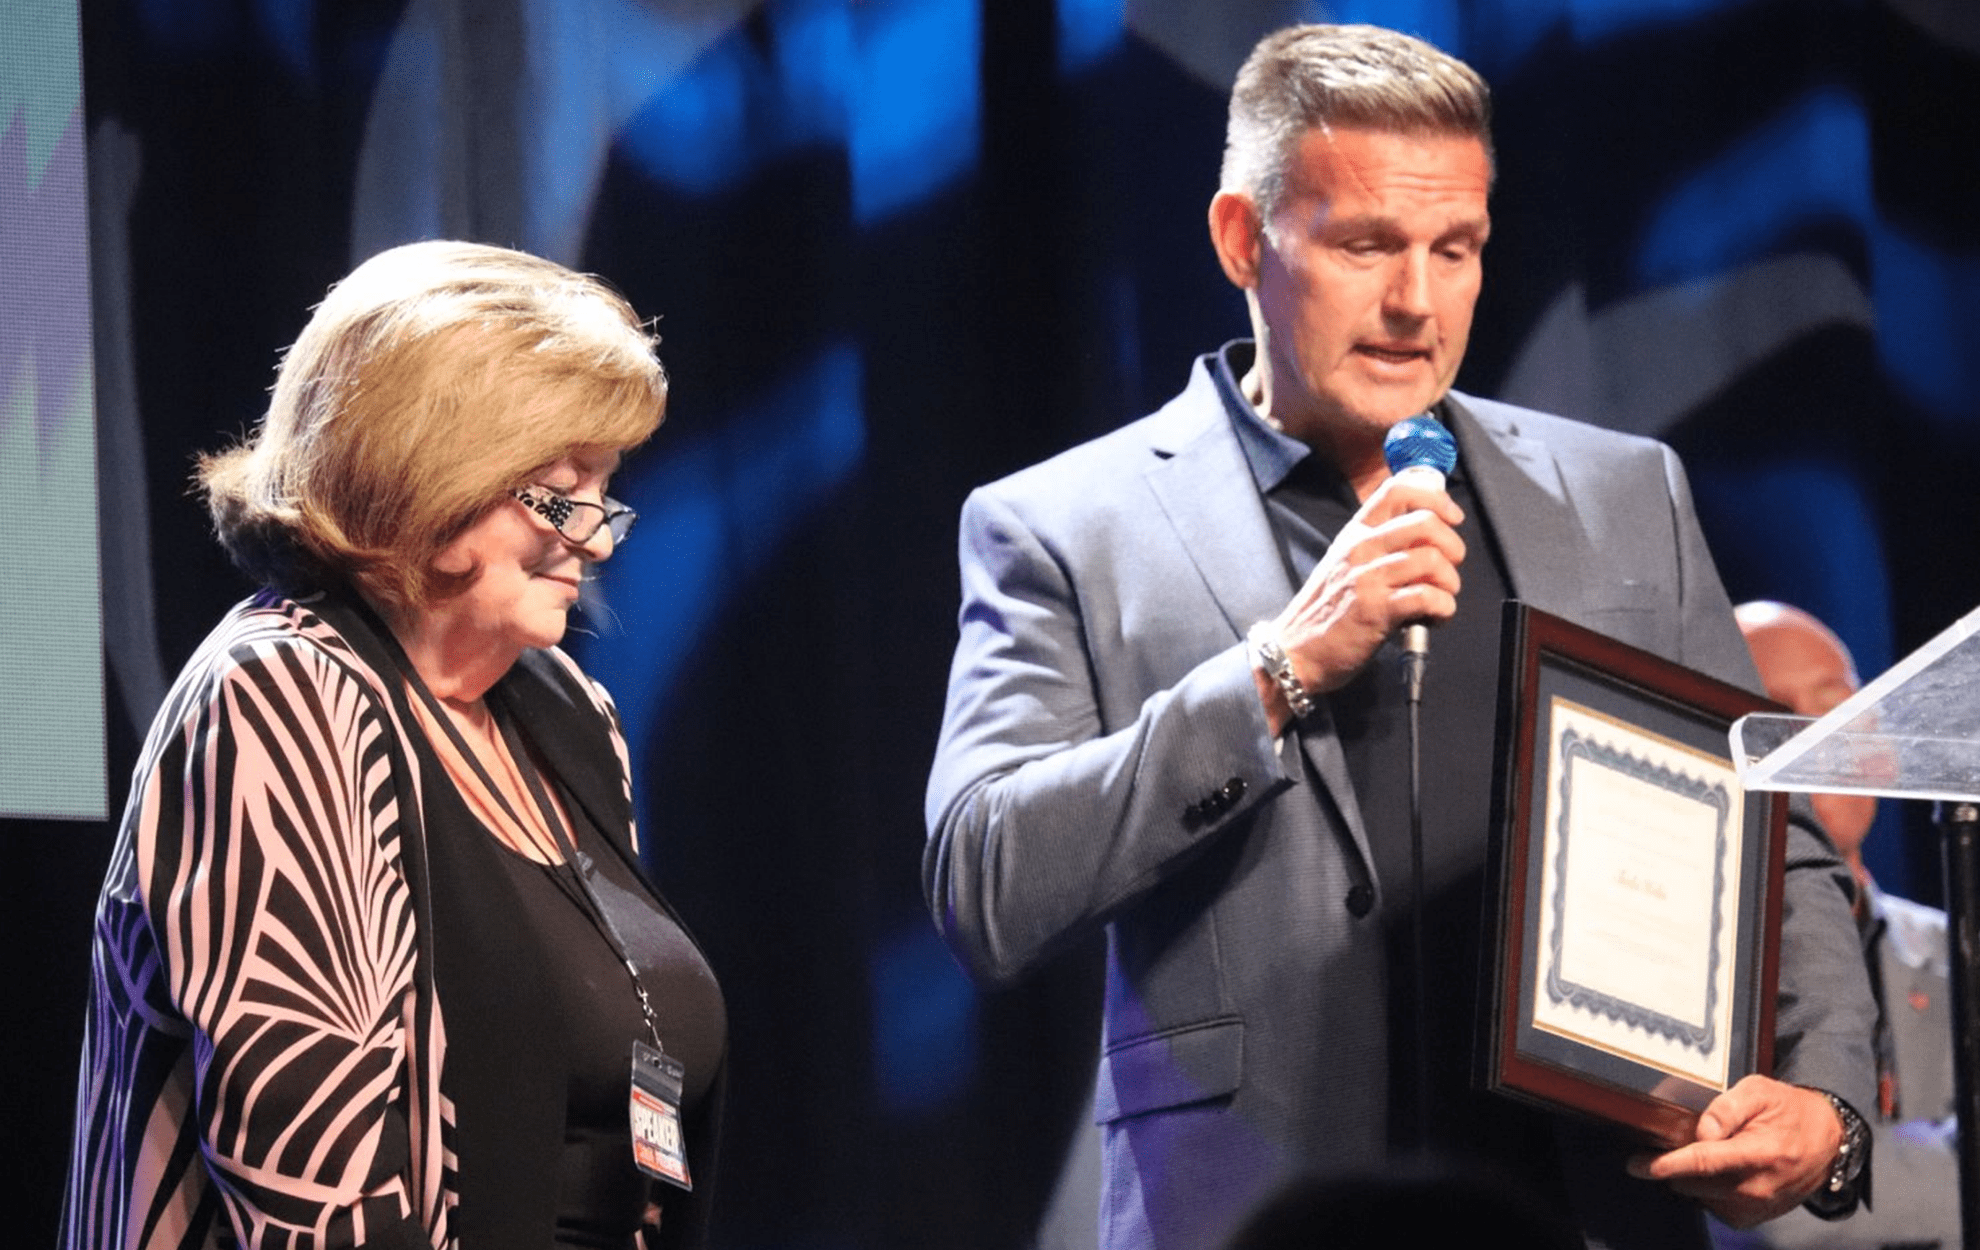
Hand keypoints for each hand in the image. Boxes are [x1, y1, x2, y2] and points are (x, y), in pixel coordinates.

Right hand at [1255, 474, 1463, 730]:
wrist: (1296, 651)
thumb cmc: (1326, 611)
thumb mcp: (1346, 564)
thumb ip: (1382, 546)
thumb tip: (1430, 540)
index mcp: (1356, 533)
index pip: (1398, 490)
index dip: (1436, 499)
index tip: (1452, 518)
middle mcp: (1361, 548)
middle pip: (1426, 523)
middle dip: (1453, 546)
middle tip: (1450, 568)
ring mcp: (1367, 578)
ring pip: (1432, 560)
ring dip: (1449, 583)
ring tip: (1441, 598)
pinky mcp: (1375, 610)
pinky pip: (1428, 597)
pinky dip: (1443, 608)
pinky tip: (1434, 617)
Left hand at [1625, 1075, 1844, 1227]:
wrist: (1828, 1140)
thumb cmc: (1789, 1111)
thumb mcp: (1759, 1092)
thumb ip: (1727, 1108)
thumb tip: (1702, 1131)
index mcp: (1760, 1154)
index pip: (1704, 1163)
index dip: (1667, 1165)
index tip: (1636, 1165)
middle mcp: (1759, 1188)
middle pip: (1694, 1183)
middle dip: (1676, 1165)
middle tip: (1678, 1141)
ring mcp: (1758, 1207)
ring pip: (1700, 1197)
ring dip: (1692, 1179)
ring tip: (1710, 1153)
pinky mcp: (1756, 1217)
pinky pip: (1715, 1207)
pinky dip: (1708, 1191)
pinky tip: (1718, 1171)